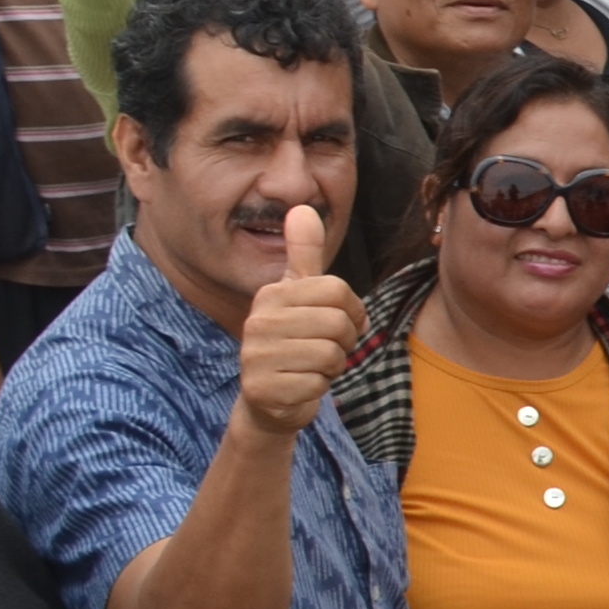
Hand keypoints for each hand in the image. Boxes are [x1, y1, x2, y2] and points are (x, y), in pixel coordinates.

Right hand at [235, 206, 360, 436]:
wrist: (270, 400)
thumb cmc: (294, 341)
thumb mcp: (300, 294)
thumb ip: (304, 254)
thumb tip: (302, 208)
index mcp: (271, 294)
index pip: (337, 290)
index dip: (353, 311)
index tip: (341, 322)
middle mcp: (257, 321)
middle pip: (337, 323)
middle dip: (344, 342)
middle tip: (325, 349)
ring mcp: (255, 356)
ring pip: (330, 354)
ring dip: (332, 366)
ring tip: (312, 366)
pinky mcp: (261, 389)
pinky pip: (317, 384)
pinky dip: (319, 388)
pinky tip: (301, 385)